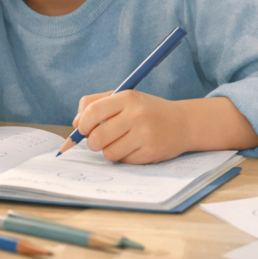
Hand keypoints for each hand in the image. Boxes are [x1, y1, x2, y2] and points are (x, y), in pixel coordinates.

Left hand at [60, 90, 189, 163]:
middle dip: (92, 142)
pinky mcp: (150, 152)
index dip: (82, 124)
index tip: (82, 129)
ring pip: (108, 153)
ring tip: (121, 142)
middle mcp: (137, 114)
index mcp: (128, 98)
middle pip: (97, 137)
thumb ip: (97, 104)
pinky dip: (124, 157)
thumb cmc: (147, 111)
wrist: (182, 123)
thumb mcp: (126, 99)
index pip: (92, 111)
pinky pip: (124, 161)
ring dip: (109, 151)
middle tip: (98, 140)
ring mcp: (145, 134)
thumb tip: (75, 124)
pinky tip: (135, 148)